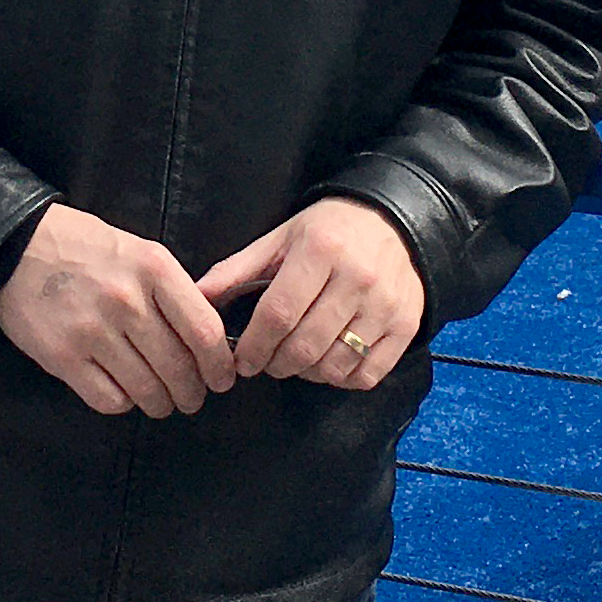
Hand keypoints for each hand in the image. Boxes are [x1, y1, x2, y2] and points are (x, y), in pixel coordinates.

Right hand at [0, 203, 238, 418]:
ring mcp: (93, 331)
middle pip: (179, 368)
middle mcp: (127, 301)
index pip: (205, 331)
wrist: (16, 245)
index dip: (220, 366)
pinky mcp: (63, 357)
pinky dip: (124, 404)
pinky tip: (124, 393)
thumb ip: (172, 290)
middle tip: (191, 397)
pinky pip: (110, 399)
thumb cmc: (84, 247)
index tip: (222, 378)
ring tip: (161, 401)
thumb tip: (207, 338)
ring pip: (148, 390)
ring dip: (161, 404)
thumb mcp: (138, 250)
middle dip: (192, 393)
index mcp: (154, 268)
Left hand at [200, 198, 424, 392]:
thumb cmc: (329, 231)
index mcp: (321, 250)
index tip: (241, 360)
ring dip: (306, 373)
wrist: (395, 222)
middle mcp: (357, 278)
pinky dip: (342, 379)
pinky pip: (368, 373)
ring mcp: (386, 304)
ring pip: (336, 364)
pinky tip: (328, 364)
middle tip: (266, 362)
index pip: (278, 313)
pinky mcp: (406, 325)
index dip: (253, 345)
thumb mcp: (281, 238)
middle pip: (305, 345)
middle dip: (276, 364)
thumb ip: (237, 270)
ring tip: (296, 360)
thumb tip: (195, 297)